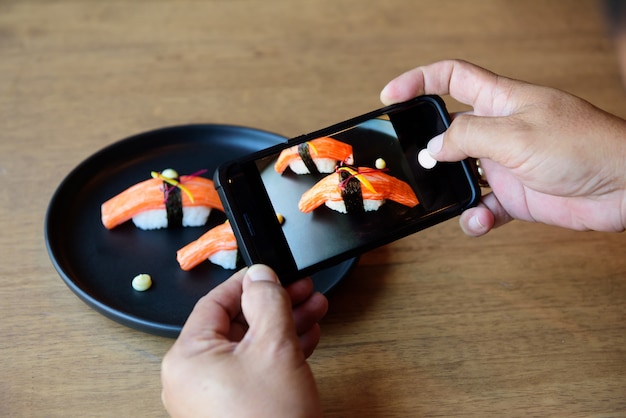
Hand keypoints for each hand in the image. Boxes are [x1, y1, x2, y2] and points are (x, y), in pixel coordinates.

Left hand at [161, 265, 326, 417]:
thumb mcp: (274, 347)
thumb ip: (268, 301)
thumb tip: (260, 274)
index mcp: (187, 358)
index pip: (215, 303)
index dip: (248, 283)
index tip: (271, 272)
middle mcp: (194, 377)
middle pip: (237, 324)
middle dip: (275, 304)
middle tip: (301, 289)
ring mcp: (214, 396)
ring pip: (250, 346)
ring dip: (284, 325)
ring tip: (313, 309)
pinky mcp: (234, 408)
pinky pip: (254, 369)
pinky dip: (280, 352)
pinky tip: (306, 338)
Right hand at [381, 59, 625, 235]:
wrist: (625, 187)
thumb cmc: (583, 146)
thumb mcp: (515, 134)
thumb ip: (467, 137)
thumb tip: (434, 147)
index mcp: (501, 100)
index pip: (452, 78)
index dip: (419, 81)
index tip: (390, 95)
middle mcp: (500, 129)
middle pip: (449, 130)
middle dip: (428, 146)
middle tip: (413, 162)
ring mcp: (506, 162)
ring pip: (461, 174)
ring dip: (450, 190)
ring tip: (448, 200)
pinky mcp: (516, 194)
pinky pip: (484, 205)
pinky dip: (476, 216)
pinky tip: (481, 220)